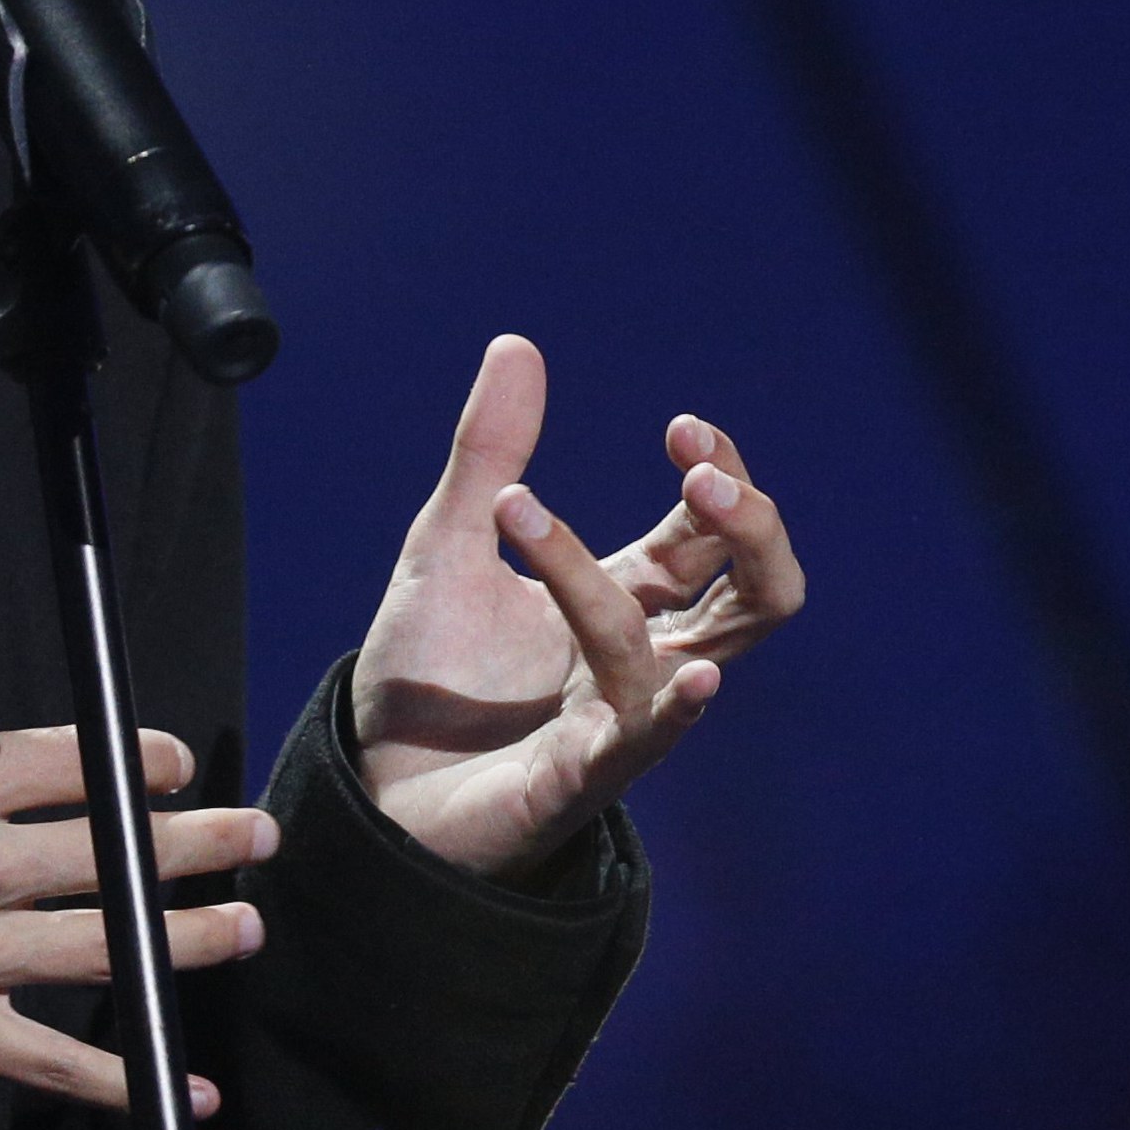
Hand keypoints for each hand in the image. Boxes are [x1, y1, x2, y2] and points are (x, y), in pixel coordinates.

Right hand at [0, 523, 279, 1119]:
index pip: (72, 763)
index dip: (139, 759)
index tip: (179, 761)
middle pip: (112, 852)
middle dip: (197, 844)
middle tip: (259, 836)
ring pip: (105, 948)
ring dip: (186, 940)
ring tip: (247, 928)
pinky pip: (53, 1059)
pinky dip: (124, 1077)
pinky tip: (189, 1085)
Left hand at [349, 334, 805, 883]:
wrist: (370, 786)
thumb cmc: (429, 677)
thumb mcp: (448, 543)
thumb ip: (487, 453)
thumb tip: (517, 343)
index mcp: (622, 601)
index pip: (711, 534)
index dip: (720, 476)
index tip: (687, 428)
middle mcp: (640, 660)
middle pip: (759, 598)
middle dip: (751, 528)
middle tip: (701, 470)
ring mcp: (620, 721)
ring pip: (688, 649)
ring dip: (600, 576)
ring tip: (516, 508)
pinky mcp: (579, 777)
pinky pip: (645, 739)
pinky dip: (674, 703)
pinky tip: (692, 672)